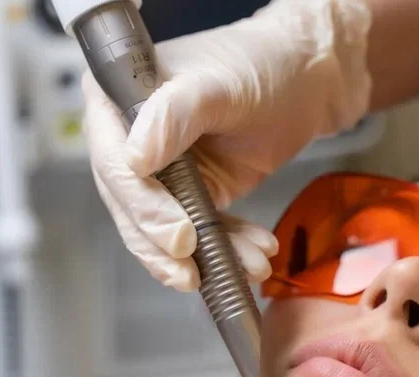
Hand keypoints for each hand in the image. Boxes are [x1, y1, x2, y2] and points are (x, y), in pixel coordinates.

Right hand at [82, 0, 371, 290]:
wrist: (303, 80)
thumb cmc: (259, 65)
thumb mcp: (217, 84)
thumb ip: (174, 114)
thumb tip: (135, 160)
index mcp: (116, 99)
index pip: (114, 163)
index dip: (142, 205)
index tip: (177, 233)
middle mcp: (130, 139)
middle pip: (132, 207)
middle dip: (167, 245)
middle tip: (195, 268)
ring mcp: (162, 171)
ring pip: (166, 231)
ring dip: (206, 257)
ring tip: (249, 265)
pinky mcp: (194, 195)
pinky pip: (203, 233)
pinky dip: (228, 251)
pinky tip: (256, 257)